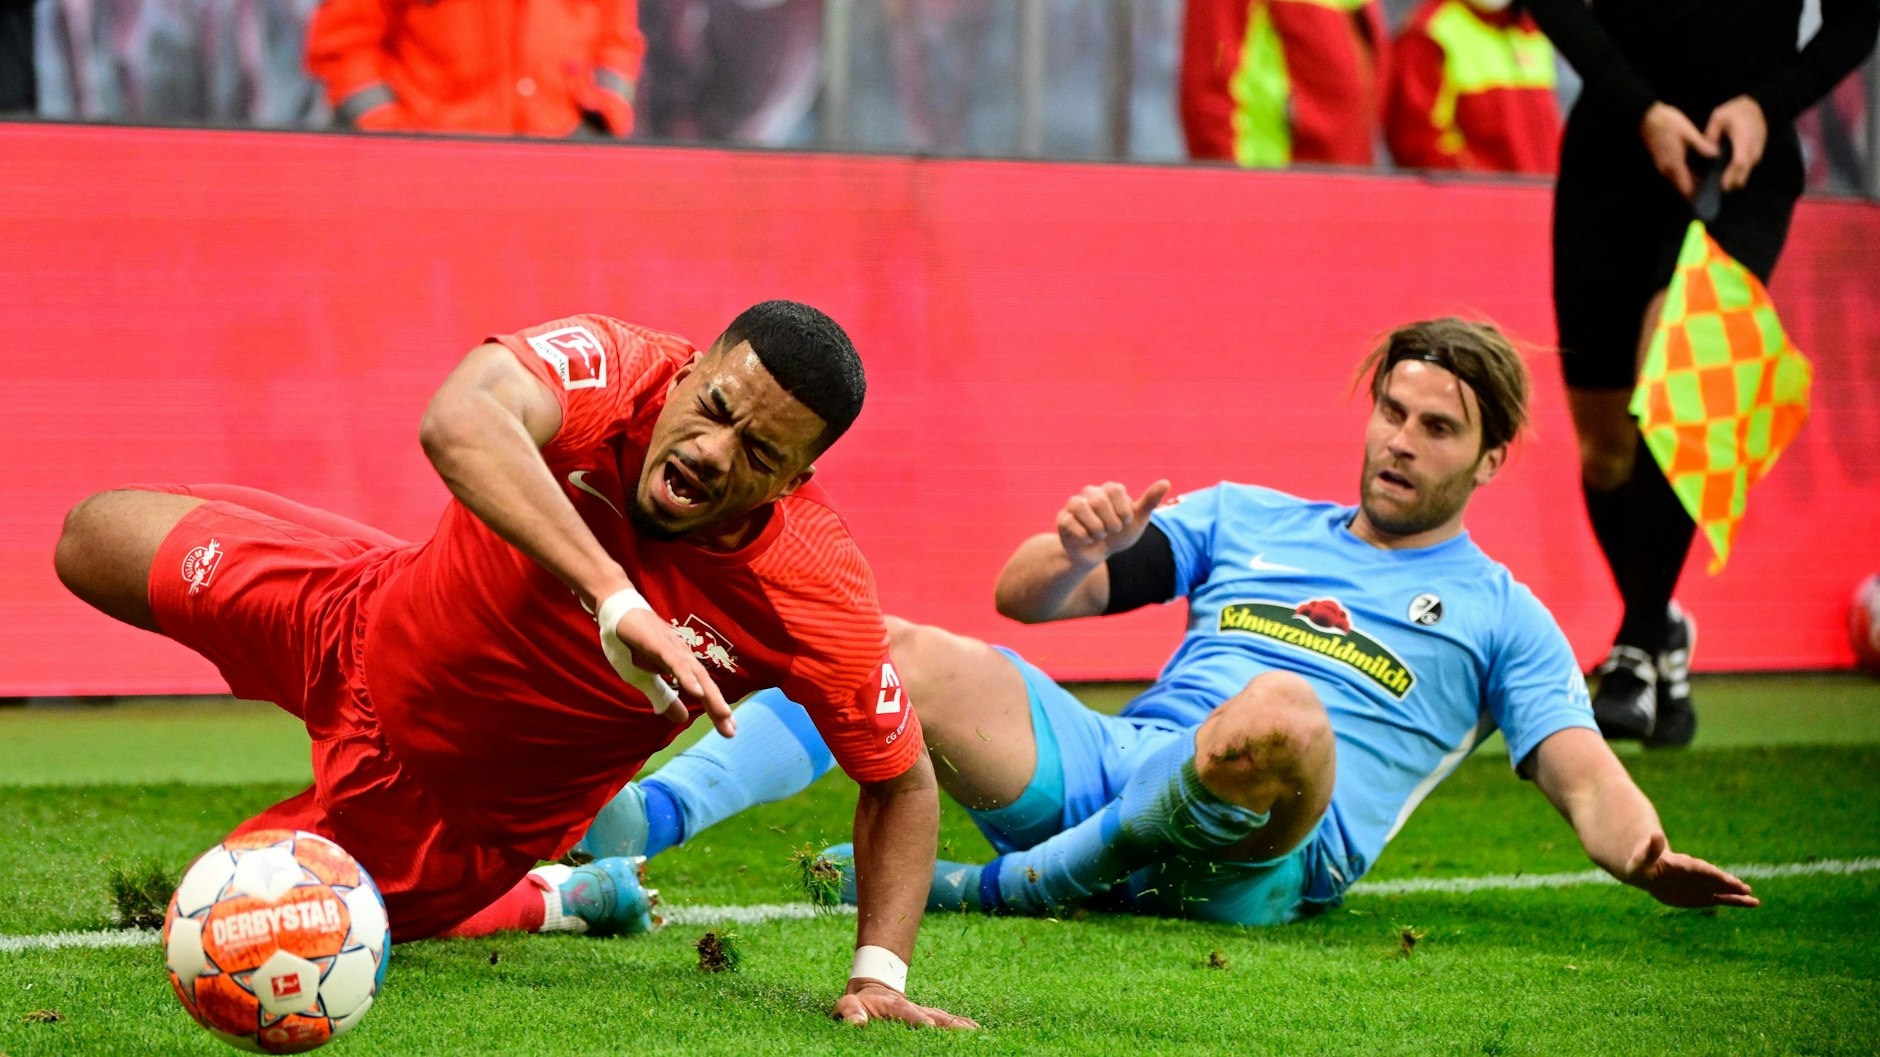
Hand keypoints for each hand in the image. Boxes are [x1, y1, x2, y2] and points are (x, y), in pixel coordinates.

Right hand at [602, 604, 734, 737]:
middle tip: (731, 730)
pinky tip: (696, 692)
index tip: (730, 730)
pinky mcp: (659, 643)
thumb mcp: (644, 678)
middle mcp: (682, 656)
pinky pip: (675, 662)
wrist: (616, 612)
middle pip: (705, 684)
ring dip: (710, 695)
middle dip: (718, 708)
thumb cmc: (631, 644)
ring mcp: (672, 648)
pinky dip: (687, 677)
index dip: (715, 710)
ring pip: (695, 674)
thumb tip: (682, 718)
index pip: (702, 690)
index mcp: (680, 665)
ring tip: (723, 714)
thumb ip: (663, 696)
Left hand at [832, 981, 977, 1028]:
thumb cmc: (858, 1002)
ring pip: (943, 1017)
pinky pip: (945, 1021)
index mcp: (893, 1005)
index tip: (928, 1025)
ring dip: (958, 1024)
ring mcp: (922, 1013)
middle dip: (947, 1023)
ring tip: (975, 1031)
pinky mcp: (928, 1018)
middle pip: (933, 1014)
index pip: (905, 1012)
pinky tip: (975, 1030)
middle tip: (964, 1030)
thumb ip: (850, 1012)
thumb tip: (857, 1023)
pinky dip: (959, 1024)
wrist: (871, 991)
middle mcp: (912, 1008)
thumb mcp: (847, 1005)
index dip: (916, 1018)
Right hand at [1056, 479, 1171, 566]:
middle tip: (1113, 531)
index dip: (1123, 510)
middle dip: (1110, 522)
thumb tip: (1166, 482)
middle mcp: (1090, 493)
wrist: (1100, 554)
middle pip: (1098, 499)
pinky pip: (1070, 523)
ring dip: (1096, 528)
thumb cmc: (1120, 534)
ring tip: (1100, 535)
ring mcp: (1074, 505)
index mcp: (1109, 490)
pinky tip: (1088, 540)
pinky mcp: (1063, 519)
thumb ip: (1150, 501)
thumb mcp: (1138, 520)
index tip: (1126, 522)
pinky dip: (1084, 536)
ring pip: (1080, 506)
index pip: (1115, 490)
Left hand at [1624, 833, 1758, 908]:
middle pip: (1714, 878)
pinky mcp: (1705, 896)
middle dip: (1725, 882)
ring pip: (1723, 889)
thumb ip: (1652, 849)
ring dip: (1736, 892)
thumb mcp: (1643, 857)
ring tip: (1752, 896)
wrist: (1649, 871)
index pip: (1699, 868)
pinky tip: (1754, 902)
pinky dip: (1738, 901)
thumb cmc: (1643, 863)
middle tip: (1742, 887)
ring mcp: (1703, 885)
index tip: (1721, 876)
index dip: (1709, 872)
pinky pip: (1725, 899)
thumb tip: (1655, 834)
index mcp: (1683, 864)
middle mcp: (1697, 874)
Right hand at [1638, 102, 1716, 199]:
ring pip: (1679, 181)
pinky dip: (1686, 174)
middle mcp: (1667, 170)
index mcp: (1674, 165)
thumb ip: (1702, 146)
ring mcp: (1663, 166)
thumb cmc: (1667, 123)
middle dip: (1696, 190)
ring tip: (1707, 178)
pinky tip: (1696, 168)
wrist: (1647, 117)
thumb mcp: (1688, 132)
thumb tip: (1716, 156)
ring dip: (1691, 182)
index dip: (1697, 196)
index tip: (1709, 198)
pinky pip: (1675, 173)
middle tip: (1713, 188)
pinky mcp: (1662, 161)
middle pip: (1683, 187)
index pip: (1686, 189)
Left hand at [1704, 95, 1766, 191]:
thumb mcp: (1719, 117)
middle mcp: (1753, 148)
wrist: (1759, 107)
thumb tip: (1706, 151)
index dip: (1731, 175)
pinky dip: (1738, 175)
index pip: (1739, 161)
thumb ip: (1711, 134)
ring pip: (1747, 173)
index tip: (1722, 186)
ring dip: (1735, 181)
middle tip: (1715, 193)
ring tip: (1718, 188)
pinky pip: (1748, 169)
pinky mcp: (1757, 155)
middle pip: (1745, 172)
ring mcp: (1757, 152)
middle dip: (1732, 184)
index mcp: (1743, 138)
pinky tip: (1725, 178)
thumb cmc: (1736, 111)